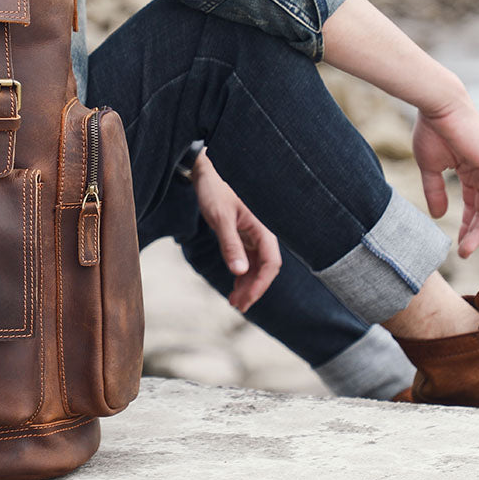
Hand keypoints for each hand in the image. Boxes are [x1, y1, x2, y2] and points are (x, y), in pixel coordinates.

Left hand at [189, 151, 281, 311]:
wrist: (206, 173)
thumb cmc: (215, 190)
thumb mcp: (220, 218)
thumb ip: (230, 244)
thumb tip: (239, 272)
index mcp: (263, 228)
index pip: (271, 263)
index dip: (261, 284)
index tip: (246, 300)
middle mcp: (262, 232)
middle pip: (266, 268)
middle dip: (254, 289)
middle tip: (238, 306)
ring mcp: (253, 234)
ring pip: (257, 266)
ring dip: (248, 284)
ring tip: (234, 301)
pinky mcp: (243, 234)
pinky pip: (248, 259)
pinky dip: (242, 274)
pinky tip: (234, 286)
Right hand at [412, 98, 478, 257]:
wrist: (437, 107)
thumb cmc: (431, 131)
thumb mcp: (429, 168)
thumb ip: (435, 191)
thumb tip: (439, 215)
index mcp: (469, 170)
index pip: (473, 203)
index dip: (466, 224)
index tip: (457, 243)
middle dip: (473, 232)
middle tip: (464, 253)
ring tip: (469, 246)